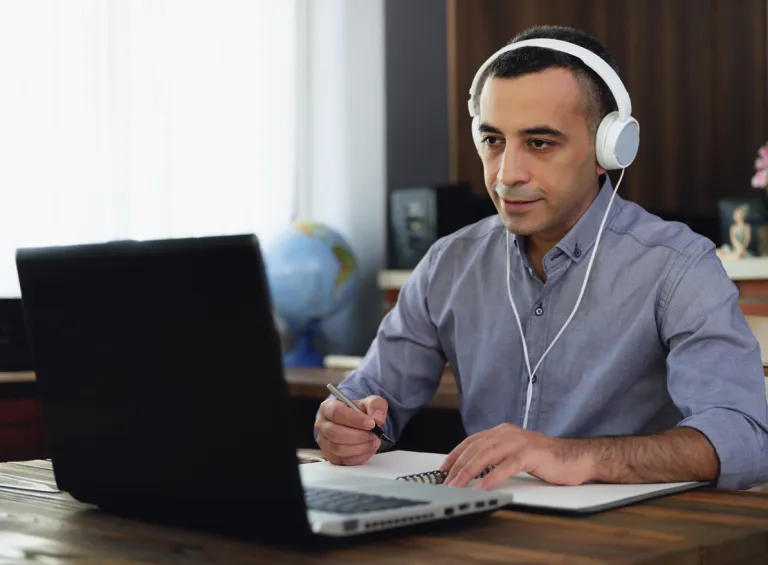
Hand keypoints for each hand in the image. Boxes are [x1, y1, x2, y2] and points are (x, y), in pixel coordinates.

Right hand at [315, 395, 387, 465]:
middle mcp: (322, 425)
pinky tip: (369, 448)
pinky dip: (360, 456)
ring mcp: (325, 442)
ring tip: (374, 441)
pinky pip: (344, 460)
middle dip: (359, 436)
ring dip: (360, 447)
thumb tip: (377, 418)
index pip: (336, 412)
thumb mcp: (371, 402)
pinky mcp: (331, 456)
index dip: (354, 419)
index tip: (371, 423)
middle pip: (335, 433)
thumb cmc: (360, 412)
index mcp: (328, 407)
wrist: (358, 424)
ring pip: (339, 449)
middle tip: (375, 435)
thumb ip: (376, 405)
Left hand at [439, 424, 593, 488]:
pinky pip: (506, 466)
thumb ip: (496, 457)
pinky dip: (492, 477)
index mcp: (502, 431)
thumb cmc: (545, 459)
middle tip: (446, 482)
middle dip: (458, 467)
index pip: (471, 441)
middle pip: (475, 448)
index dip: (455, 455)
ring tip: (458, 485)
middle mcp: (507, 433)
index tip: (442, 470)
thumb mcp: (514, 454)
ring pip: (487, 455)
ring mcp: (519, 442)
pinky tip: (482, 487)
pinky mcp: (531, 454)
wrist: (575, 457)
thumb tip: (471, 471)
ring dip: (469, 472)